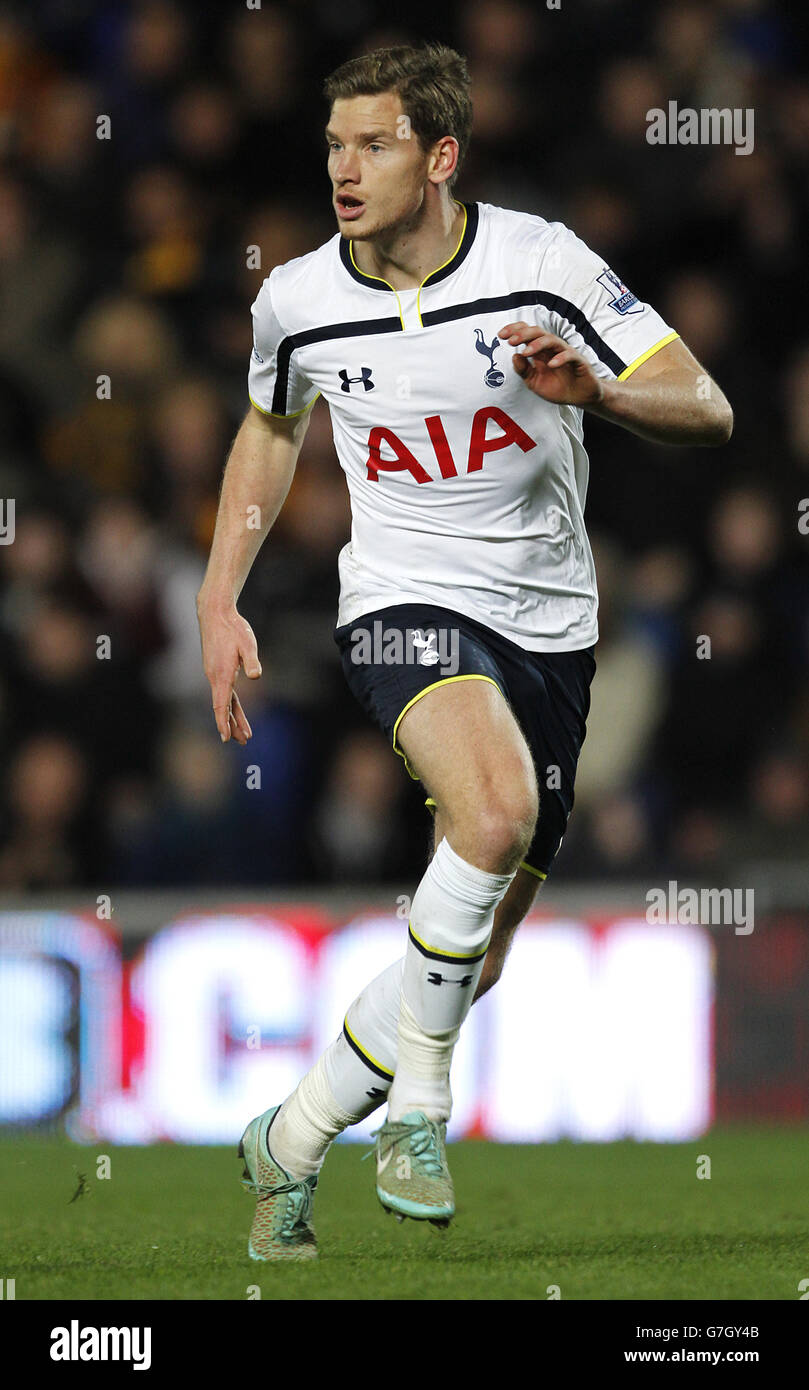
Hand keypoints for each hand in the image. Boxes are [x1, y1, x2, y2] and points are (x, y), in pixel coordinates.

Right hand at [197, 597, 260, 743]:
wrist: (215, 612)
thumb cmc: (233, 627)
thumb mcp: (247, 643)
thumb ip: (252, 660)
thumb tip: (255, 676)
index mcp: (222, 674)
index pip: (221, 704)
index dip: (223, 722)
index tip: (226, 738)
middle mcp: (214, 676)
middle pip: (223, 707)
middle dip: (233, 725)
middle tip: (243, 741)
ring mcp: (213, 673)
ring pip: (223, 700)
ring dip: (232, 716)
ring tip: (243, 733)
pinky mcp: (215, 668)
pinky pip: (223, 691)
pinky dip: (229, 703)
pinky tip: (235, 710)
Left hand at [498, 323, 603, 406]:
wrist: (579, 397)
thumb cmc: (557, 387)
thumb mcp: (534, 382)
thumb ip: (523, 370)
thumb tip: (514, 356)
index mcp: (540, 351)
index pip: (527, 333)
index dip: (515, 330)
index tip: (501, 335)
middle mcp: (552, 348)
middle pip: (538, 332)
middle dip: (523, 334)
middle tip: (510, 341)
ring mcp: (565, 352)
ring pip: (552, 340)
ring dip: (537, 344)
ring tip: (526, 352)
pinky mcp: (579, 361)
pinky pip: (570, 355)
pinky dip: (560, 358)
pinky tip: (551, 364)